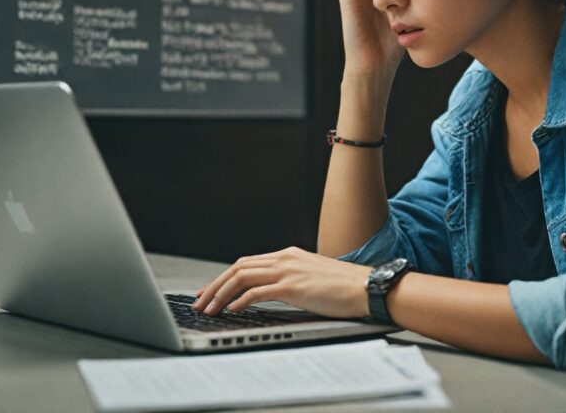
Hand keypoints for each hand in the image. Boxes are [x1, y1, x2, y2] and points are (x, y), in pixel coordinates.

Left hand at [192, 247, 371, 319]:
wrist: (366, 287)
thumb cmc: (344, 287)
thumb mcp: (312, 277)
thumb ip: (292, 279)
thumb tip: (272, 292)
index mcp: (288, 255)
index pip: (247, 263)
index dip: (224, 277)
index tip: (210, 290)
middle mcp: (285, 258)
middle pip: (238, 267)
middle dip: (214, 285)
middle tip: (199, 300)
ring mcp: (287, 270)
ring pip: (241, 277)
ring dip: (220, 294)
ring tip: (208, 308)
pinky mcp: (292, 286)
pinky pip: (256, 292)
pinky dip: (239, 301)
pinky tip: (231, 310)